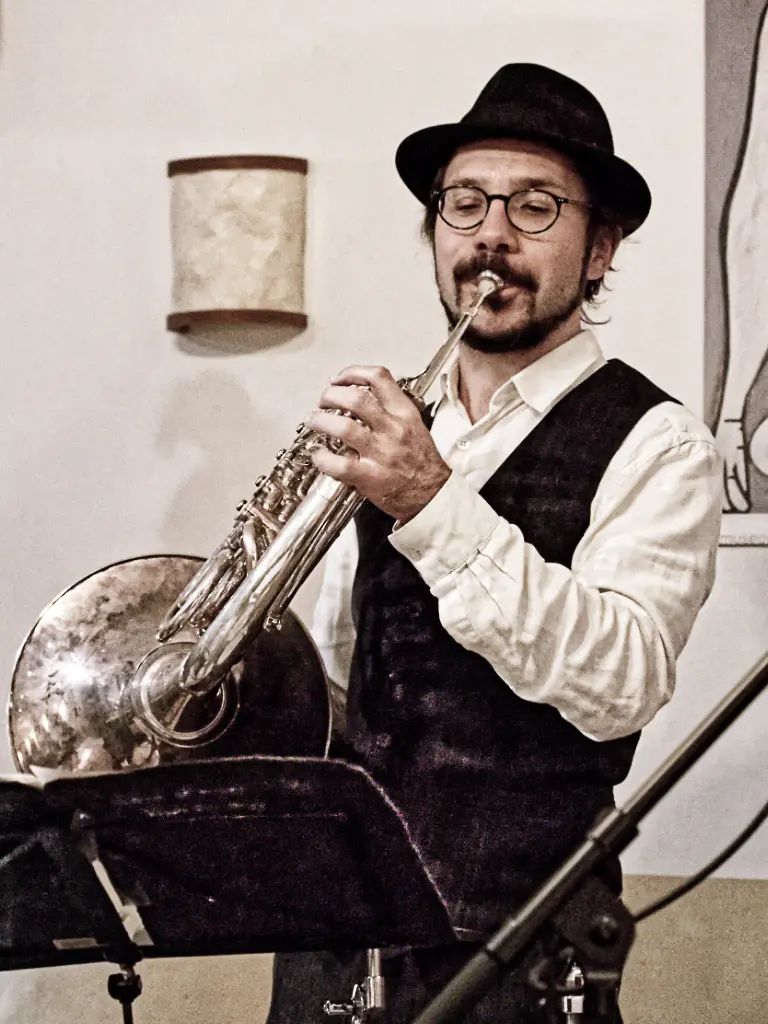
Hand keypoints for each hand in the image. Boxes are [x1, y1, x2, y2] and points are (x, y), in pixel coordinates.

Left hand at [306, 365, 450, 521]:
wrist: (435, 496)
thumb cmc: (423, 464)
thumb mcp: (415, 426)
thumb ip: (392, 409)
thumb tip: (361, 397)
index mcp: (404, 414)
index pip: (378, 378)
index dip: (352, 372)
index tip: (338, 380)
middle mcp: (392, 429)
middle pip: (355, 398)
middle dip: (331, 395)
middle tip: (322, 401)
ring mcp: (381, 453)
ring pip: (343, 428)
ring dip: (320, 421)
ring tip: (313, 421)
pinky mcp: (370, 477)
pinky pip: (338, 464)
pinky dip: (322, 457)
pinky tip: (318, 455)